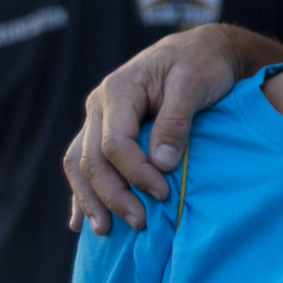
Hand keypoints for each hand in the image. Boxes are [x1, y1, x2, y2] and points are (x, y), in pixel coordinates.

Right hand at [65, 25, 242, 233]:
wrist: (202, 50)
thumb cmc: (203, 64)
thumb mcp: (195, 85)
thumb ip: (176, 121)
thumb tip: (160, 164)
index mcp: (118, 90)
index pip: (114, 143)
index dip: (135, 173)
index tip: (162, 194)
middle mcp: (99, 105)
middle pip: (91, 159)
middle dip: (112, 195)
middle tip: (139, 223)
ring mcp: (97, 119)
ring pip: (79, 165)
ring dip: (90, 199)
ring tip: (104, 231)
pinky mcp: (104, 131)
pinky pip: (83, 164)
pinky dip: (82, 192)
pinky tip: (80, 221)